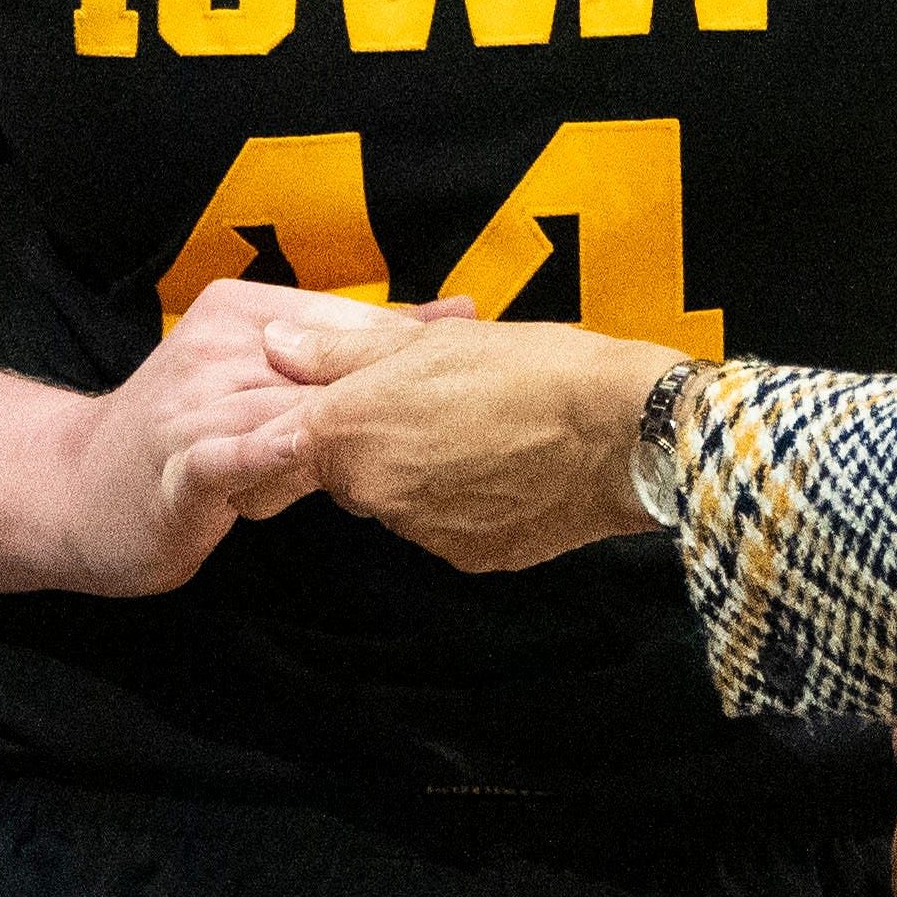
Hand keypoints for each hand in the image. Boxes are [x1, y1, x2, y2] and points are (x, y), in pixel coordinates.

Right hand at [61, 280, 464, 593]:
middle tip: (469, 398)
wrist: (74, 488)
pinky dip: (262, 453)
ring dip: (345, 423)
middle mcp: (217, 348)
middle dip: (396, 382)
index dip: (412, 343)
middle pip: (324, 361)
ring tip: (418, 432)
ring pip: (284, 407)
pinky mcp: (175, 465)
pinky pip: (226, 455)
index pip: (343, 320)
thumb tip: (458, 315)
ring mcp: (192, 406)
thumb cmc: (189, 430)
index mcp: (242, 312)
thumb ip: (350, 344)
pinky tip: (300, 451)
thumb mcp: (268, 371)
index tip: (480, 358)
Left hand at [225, 314, 673, 575]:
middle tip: (427, 400)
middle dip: (369, 443)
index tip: (314, 418)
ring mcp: (421, 533)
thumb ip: (342, 349)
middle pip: (342, 472)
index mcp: (351, 429)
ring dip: (419, 471)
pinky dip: (462, 501)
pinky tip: (506, 464)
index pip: (273, 451)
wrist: (623, 430)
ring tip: (481, 427)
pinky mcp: (467, 557)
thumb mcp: (432, 339)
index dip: (288, 432)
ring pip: (396, 499)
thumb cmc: (534, 369)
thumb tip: (280, 345)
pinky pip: (444, 526)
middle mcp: (374, 492)